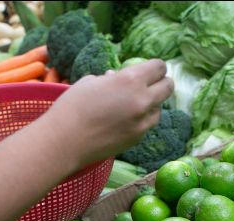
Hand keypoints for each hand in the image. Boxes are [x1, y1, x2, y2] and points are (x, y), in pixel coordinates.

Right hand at [40, 59, 173, 167]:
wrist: (65, 141)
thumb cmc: (72, 106)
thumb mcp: (90, 82)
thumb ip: (111, 79)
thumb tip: (116, 78)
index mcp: (131, 80)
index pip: (159, 67)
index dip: (155, 67)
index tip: (149, 70)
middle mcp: (142, 100)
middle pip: (168, 87)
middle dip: (161, 83)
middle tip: (149, 85)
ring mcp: (142, 122)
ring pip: (159, 109)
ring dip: (151, 104)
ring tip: (133, 105)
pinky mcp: (137, 139)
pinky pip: (147, 125)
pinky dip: (141, 121)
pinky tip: (125, 120)